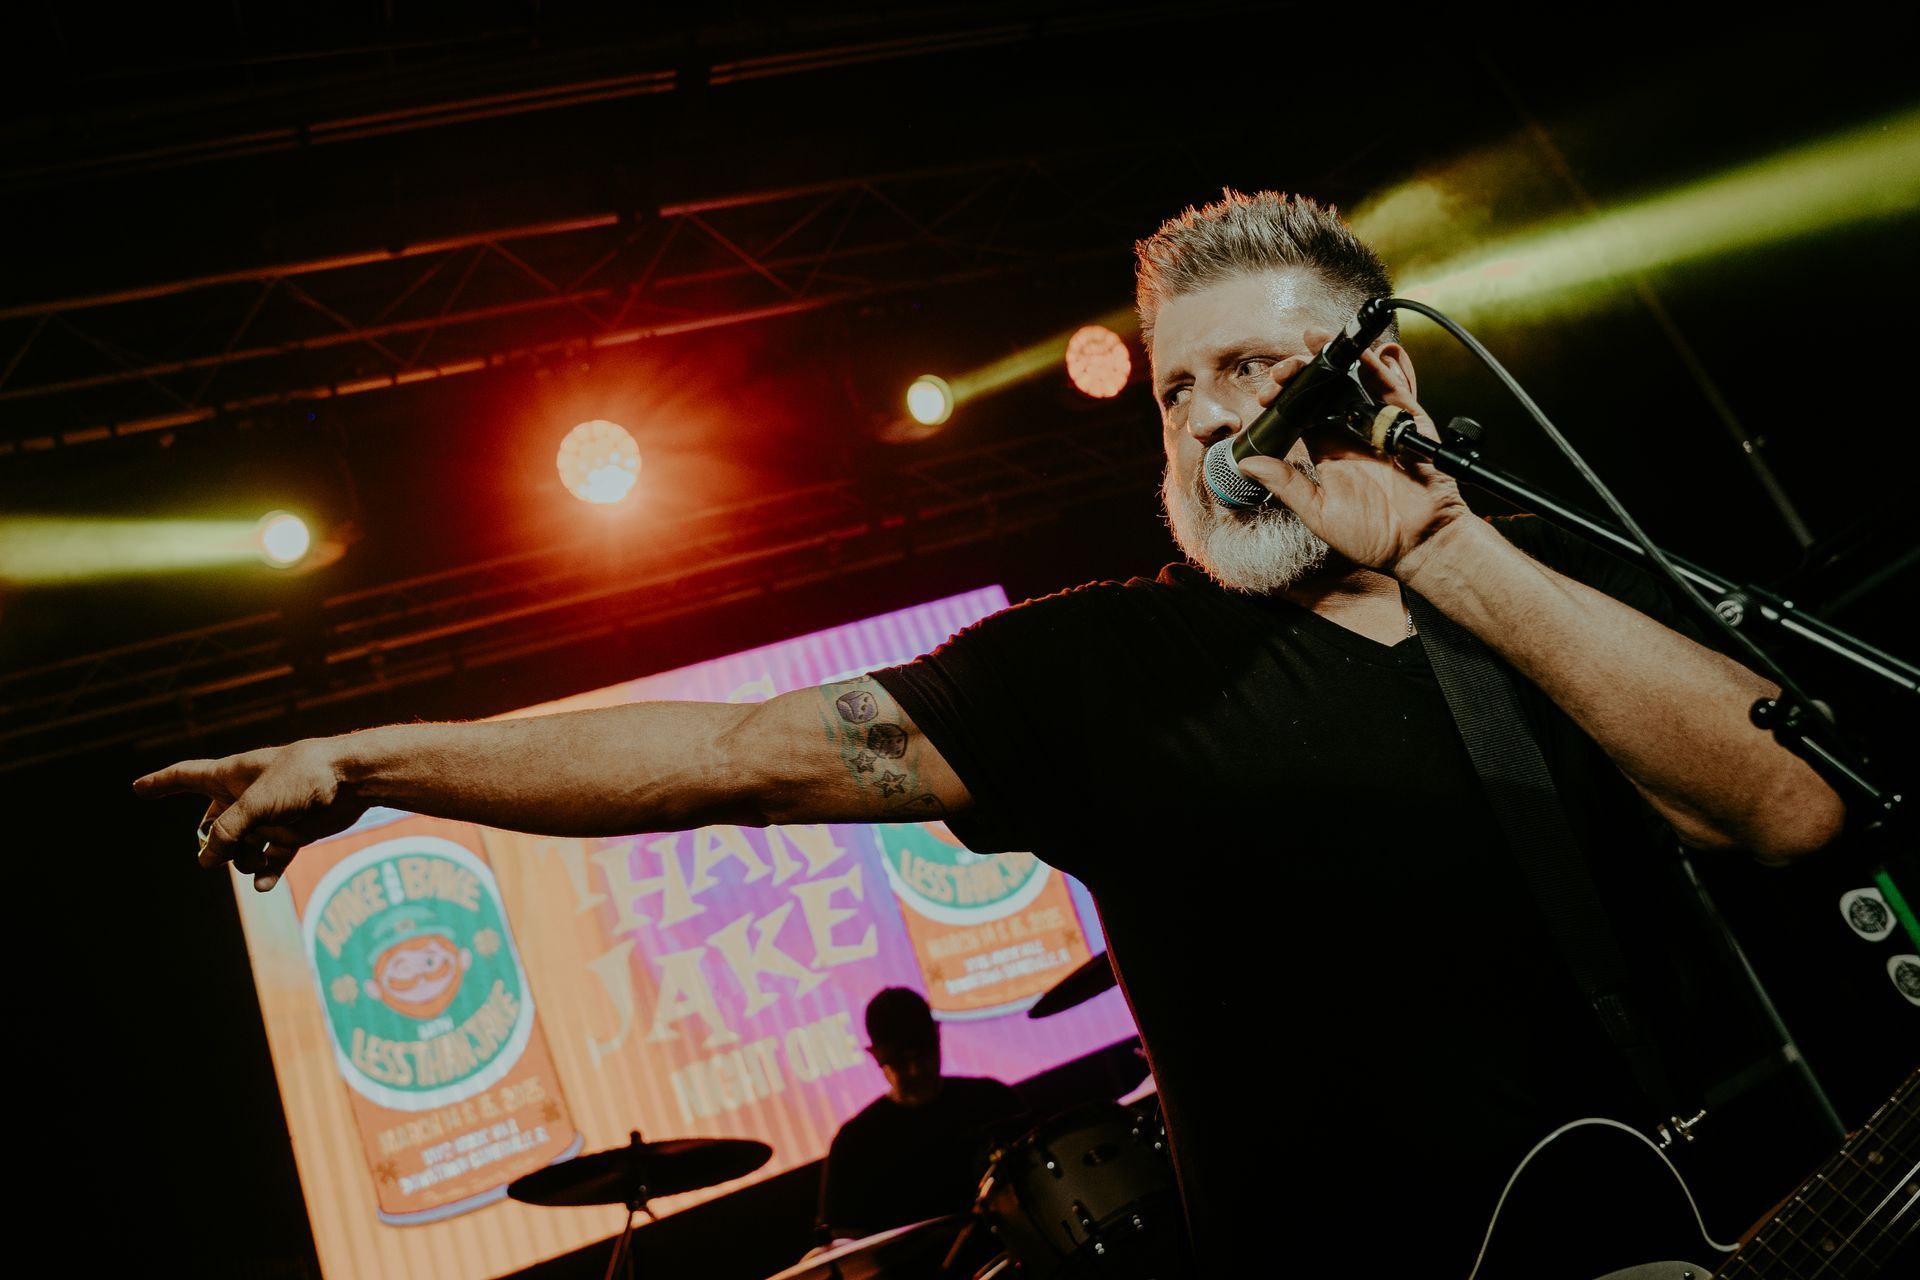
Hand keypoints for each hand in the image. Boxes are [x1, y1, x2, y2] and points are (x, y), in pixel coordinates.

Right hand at [134, 739, 365, 890]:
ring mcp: (269, 817)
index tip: (138, 788)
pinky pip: (271, 860)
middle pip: (212, 825)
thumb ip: (228, 831)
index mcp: (232, 774)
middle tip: (219, 851)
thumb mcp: (256, 803)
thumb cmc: (303, 777)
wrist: (353, 779)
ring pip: (239, 848)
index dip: (162, 783)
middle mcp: (247, 796)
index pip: (187, 776)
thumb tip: (206, 860)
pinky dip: (265, 872)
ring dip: (240, 860)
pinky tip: (264, 884)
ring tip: (253, 860)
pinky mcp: (293, 834)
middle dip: (211, 842)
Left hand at [1236, 330, 1469, 576]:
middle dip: (1302, 373)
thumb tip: (1246, 463)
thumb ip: (1286, 484)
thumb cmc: (1371, 537)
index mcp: (1327, 451)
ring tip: (1313, 338)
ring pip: (1354, 381)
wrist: (1419, 546)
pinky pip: (1392, 389)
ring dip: (1334, 358)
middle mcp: (1350, 432)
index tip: (1265, 395)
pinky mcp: (1407, 423)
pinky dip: (1377, 367)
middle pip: (1323, 390)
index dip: (1282, 398)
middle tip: (1283, 371)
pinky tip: (1358, 353)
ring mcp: (1378, 425)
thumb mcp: (1318, 512)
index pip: (1299, 413)